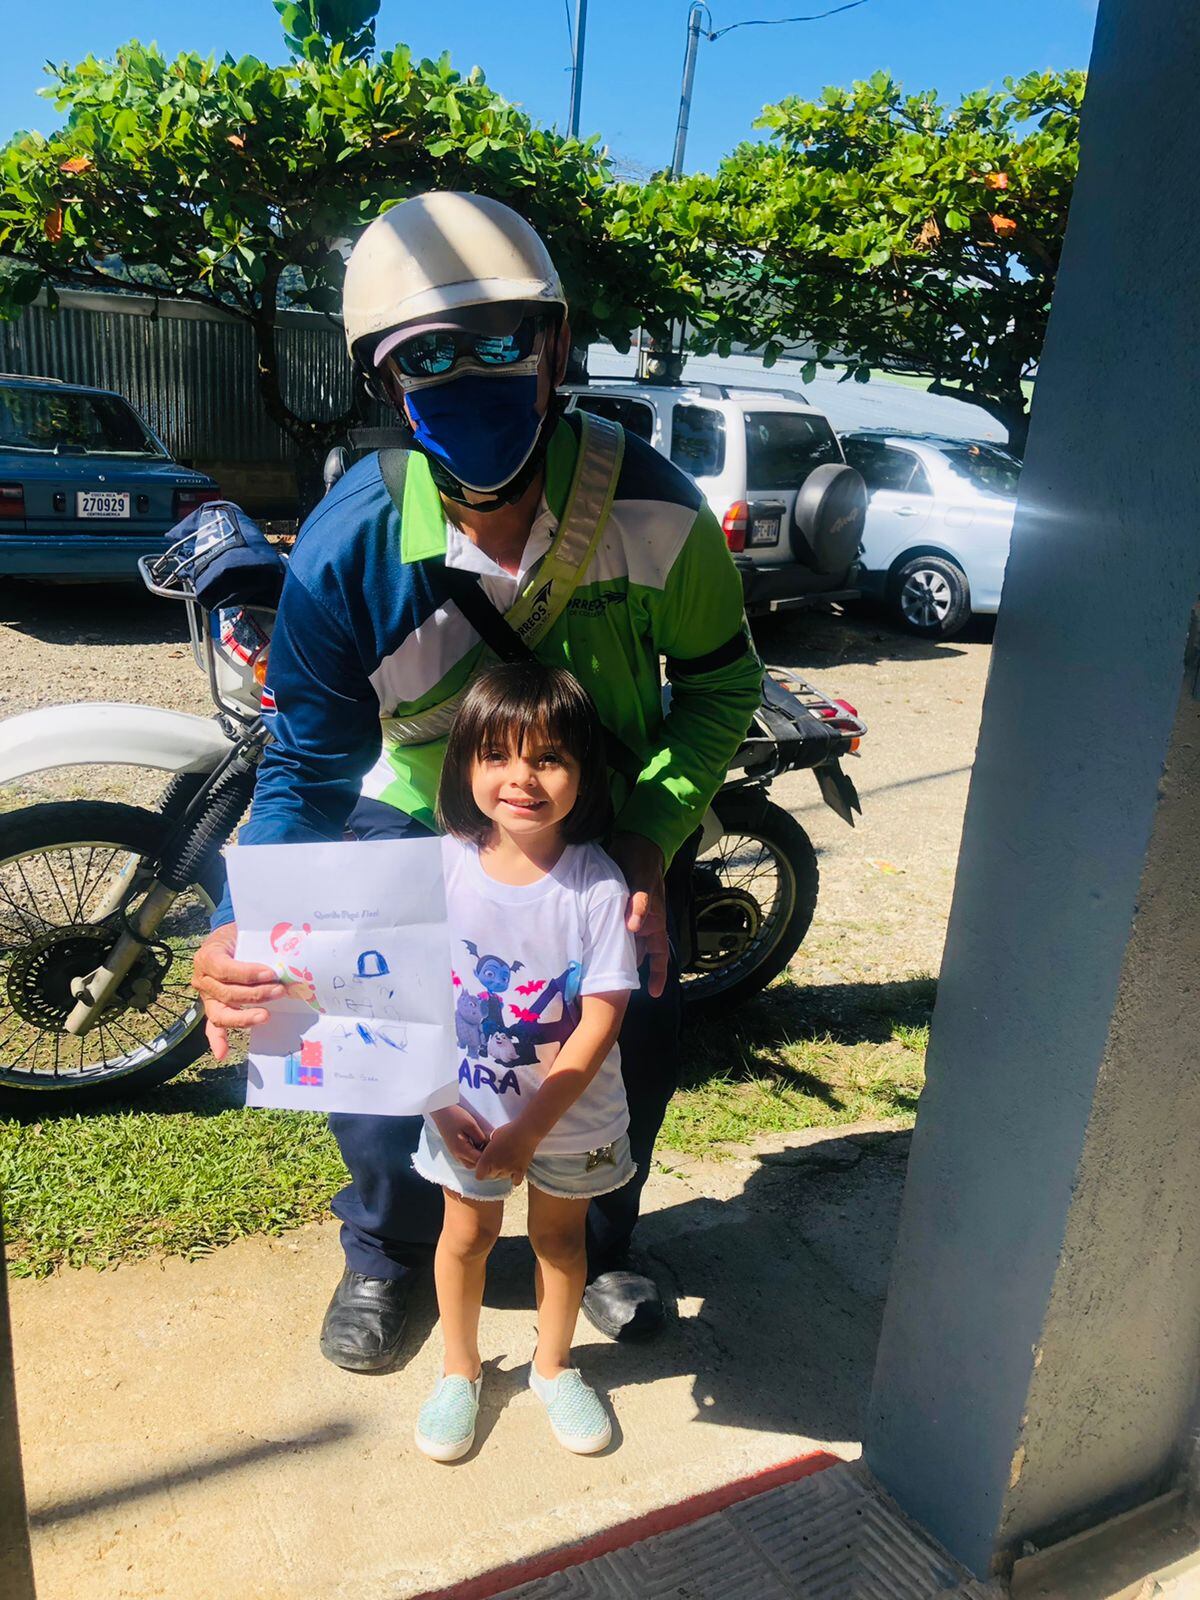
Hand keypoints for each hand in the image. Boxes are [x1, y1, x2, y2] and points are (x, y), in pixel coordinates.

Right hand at [191, 923, 284, 1061]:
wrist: (228, 938)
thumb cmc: (239, 935)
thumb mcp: (244, 933)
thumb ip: (257, 945)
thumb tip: (285, 955)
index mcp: (208, 957)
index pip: (225, 969)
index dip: (248, 973)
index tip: (270, 973)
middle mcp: (202, 979)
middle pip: (227, 992)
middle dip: (255, 994)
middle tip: (279, 991)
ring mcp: (206, 997)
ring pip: (222, 1012)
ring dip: (245, 1017)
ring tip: (265, 1015)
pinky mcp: (213, 1008)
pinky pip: (213, 1026)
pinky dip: (217, 1040)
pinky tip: (223, 1054)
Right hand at [431, 1103, 492, 1168]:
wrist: (441, 1111)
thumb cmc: (456, 1116)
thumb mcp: (471, 1125)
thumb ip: (480, 1138)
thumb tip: (488, 1146)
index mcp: (461, 1150)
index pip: (478, 1161)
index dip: (488, 1156)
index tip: (494, 1147)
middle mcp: (457, 1155)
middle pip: (474, 1165)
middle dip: (483, 1159)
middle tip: (489, 1147)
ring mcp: (454, 1153)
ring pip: (469, 1162)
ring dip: (477, 1157)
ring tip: (483, 1144)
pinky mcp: (454, 1149)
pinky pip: (465, 1157)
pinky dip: (472, 1154)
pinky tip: (477, 1143)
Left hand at [473, 1121, 537, 1184]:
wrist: (526, 1130)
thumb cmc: (508, 1130)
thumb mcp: (492, 1136)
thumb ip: (486, 1147)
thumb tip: (483, 1152)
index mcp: (487, 1158)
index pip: (479, 1175)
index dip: (481, 1171)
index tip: (485, 1164)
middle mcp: (496, 1166)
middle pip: (491, 1176)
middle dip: (492, 1170)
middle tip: (497, 1159)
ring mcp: (509, 1170)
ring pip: (502, 1177)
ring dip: (503, 1172)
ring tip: (508, 1160)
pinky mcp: (521, 1171)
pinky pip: (515, 1181)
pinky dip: (515, 1177)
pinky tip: (515, 1169)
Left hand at [608, 831, 667, 998]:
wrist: (633, 844)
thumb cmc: (643, 863)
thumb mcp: (642, 881)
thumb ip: (640, 903)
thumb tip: (633, 927)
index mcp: (654, 922)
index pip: (658, 955)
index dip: (658, 975)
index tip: (655, 993)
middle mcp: (642, 924)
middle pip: (635, 954)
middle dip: (624, 969)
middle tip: (607, 986)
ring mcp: (627, 918)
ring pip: (620, 944)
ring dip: (609, 954)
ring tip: (593, 971)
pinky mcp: (614, 911)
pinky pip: (608, 930)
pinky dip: (600, 938)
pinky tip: (586, 945)